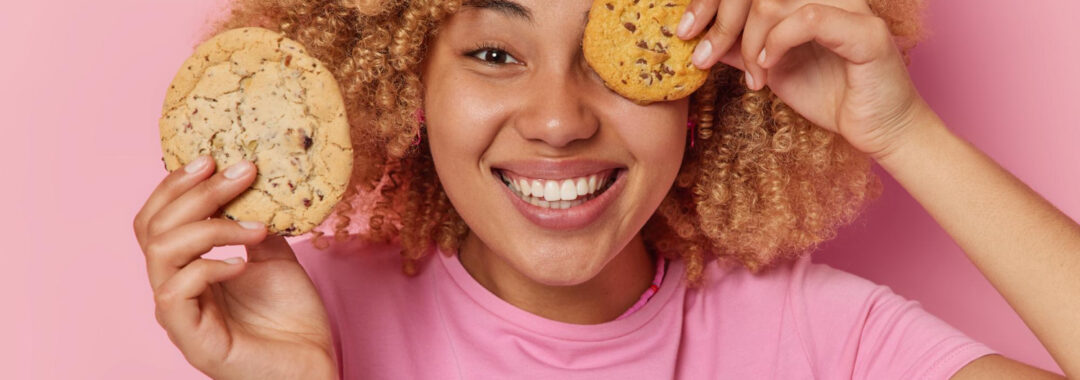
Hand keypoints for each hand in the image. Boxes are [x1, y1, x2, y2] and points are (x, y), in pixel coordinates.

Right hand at [134, 156, 335, 379]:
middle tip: (239, 175)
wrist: (312, 366)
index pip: (158, 218)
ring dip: (209, 227)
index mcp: (187, 267)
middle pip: (154, 227)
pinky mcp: (190, 339)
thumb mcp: (273, 257)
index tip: (212, 158)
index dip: (176, 184)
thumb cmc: (291, 319)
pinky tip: (242, 264)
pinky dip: (208, 268)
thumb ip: (252, 223)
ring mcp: (179, 314)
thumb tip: (248, 183)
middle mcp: (174, 288)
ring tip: (254, 228)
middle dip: (196, 193)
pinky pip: (175, 292)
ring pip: (160, 253)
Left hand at [679, 0, 931, 158]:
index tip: (685, 31)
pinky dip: (778, 42)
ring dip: (750, 42)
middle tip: (701, 54)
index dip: (712, 1)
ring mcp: (850, 5)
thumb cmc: (829, 95)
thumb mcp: (770, 69)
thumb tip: (698, 36)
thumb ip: (740, 48)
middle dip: (719, 19)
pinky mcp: (866, 30)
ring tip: (754, 74)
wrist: (877, 130)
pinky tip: (768, 68)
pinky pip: (810, 18)